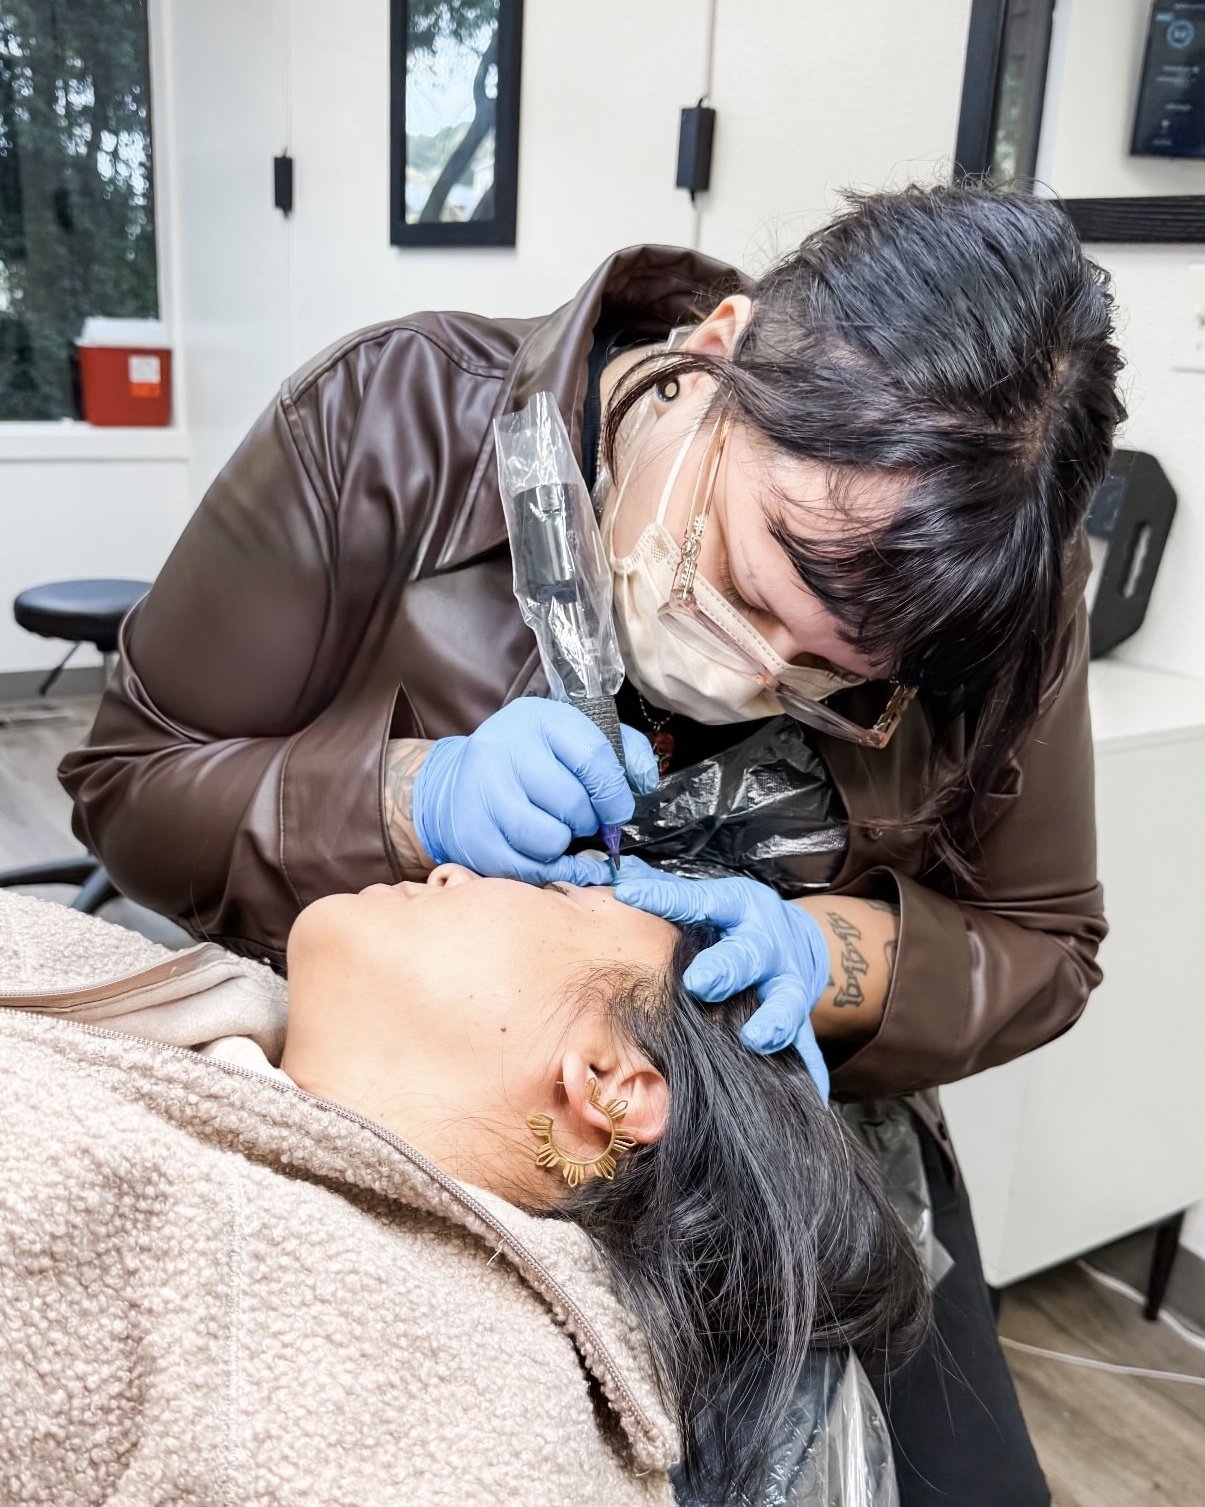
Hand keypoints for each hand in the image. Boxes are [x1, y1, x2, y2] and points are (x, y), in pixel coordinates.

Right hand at [412, 698, 657, 886]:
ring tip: (555, 830)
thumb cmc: (532, 761)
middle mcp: (504, 749)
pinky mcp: (472, 833)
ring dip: (563, 845)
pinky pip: (524, 868)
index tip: (617, 811)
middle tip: (580, 820)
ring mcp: (483, 792)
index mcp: (539, 719)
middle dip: (588, 821)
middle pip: (573, 804)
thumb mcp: (573, 737)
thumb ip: (621, 751)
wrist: (460, 781)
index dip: (614, 794)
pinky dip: (542, 868)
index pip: (594, 758)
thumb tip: (646, 782)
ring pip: (550, 840)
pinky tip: (540, 852)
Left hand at [612, 859, 830, 1100]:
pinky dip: (809, 1069)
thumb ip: (665, 891)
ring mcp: (786, 982)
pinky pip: (805, 1044)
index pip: (698, 899)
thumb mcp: (710, 897)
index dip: (664, 897)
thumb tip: (619, 875)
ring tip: (755, 1038)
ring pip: (785, 1000)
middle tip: (699, 983)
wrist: (798, 940)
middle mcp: (764, 944)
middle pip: (747, 954)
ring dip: (772, 1019)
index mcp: (737, 907)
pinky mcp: (801, 1017)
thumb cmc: (735, 921)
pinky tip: (811, 1091)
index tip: (630, 896)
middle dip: (725, 968)